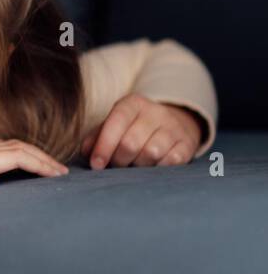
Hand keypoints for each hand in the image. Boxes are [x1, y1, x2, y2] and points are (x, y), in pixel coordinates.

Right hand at [0, 139, 66, 207]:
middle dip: (37, 156)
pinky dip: (38, 162)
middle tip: (56, 171)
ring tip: (59, 173)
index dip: (20, 156)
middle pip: (11, 145)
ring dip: (43, 159)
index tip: (36, 170)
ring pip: (19, 148)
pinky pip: (18, 156)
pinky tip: (51, 174)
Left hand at [78, 93, 201, 168]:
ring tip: (134, 165)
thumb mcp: (114, 124)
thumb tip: (86, 152)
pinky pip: (170, 162)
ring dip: (137, 166)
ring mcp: (174, 128)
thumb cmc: (134, 128)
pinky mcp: (187, 144)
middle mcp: (155, 112)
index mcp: (133, 103)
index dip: (103, 145)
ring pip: (150, 154)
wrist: (174, 123)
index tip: (96, 164)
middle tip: (115, 166)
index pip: (115, 122)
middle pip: (131, 143)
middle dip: (118, 160)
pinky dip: (157, 169)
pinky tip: (152, 167)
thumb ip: (97, 136)